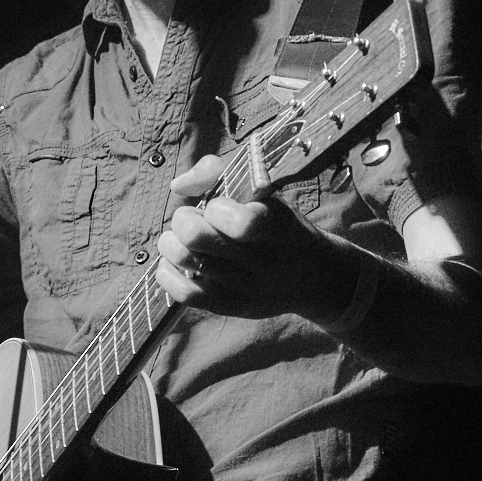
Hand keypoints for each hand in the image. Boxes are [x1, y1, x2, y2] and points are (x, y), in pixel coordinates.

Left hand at [154, 154, 357, 322]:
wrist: (313, 277)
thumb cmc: (280, 226)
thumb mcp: (265, 193)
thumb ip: (219, 173)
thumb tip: (178, 186)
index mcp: (277, 227)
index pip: (242, 222)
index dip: (217, 209)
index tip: (218, 206)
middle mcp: (262, 261)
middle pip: (198, 238)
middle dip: (184, 220)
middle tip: (191, 220)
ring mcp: (245, 287)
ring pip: (186, 260)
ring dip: (171, 243)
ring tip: (179, 239)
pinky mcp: (231, 307)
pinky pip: (185, 294)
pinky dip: (167, 274)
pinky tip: (172, 263)